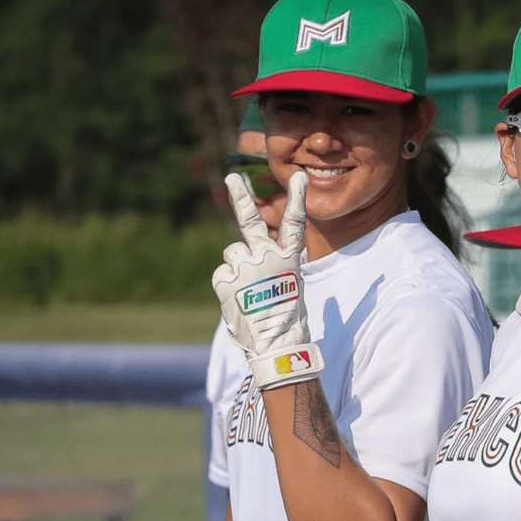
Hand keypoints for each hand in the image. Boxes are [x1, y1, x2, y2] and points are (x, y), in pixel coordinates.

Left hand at [212, 171, 323, 389]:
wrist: (275, 344)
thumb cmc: (287, 320)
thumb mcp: (291, 287)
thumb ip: (275, 267)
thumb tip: (263, 261)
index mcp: (288, 258)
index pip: (295, 222)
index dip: (297, 198)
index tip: (299, 176)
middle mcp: (267, 256)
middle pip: (250, 221)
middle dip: (241, 196)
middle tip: (231, 177)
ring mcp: (245, 266)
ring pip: (231, 253)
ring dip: (235, 267)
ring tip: (247, 290)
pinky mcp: (226, 279)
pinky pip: (221, 274)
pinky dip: (226, 286)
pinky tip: (237, 300)